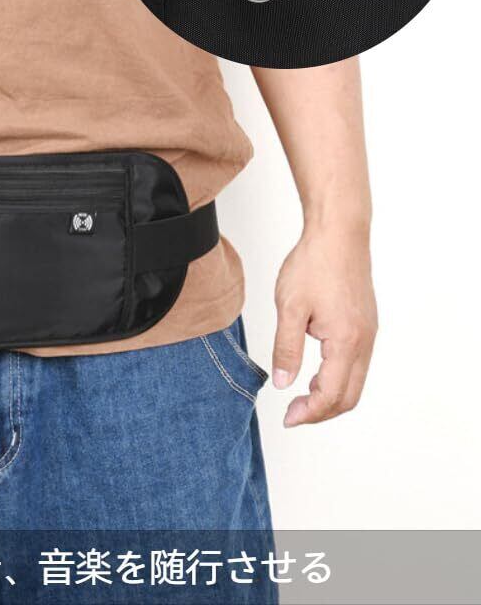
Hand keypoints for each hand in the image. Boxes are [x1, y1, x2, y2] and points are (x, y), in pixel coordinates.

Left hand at [272, 224, 376, 426]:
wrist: (339, 234)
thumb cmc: (314, 264)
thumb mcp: (289, 307)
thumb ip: (286, 348)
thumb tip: (283, 383)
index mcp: (346, 341)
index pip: (331, 395)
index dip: (309, 413)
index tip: (287, 418)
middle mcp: (364, 342)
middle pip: (349, 396)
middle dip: (321, 411)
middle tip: (293, 414)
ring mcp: (368, 333)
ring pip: (355, 381)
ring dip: (330, 395)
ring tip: (300, 395)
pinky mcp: (365, 324)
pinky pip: (357, 363)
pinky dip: (337, 377)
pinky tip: (315, 371)